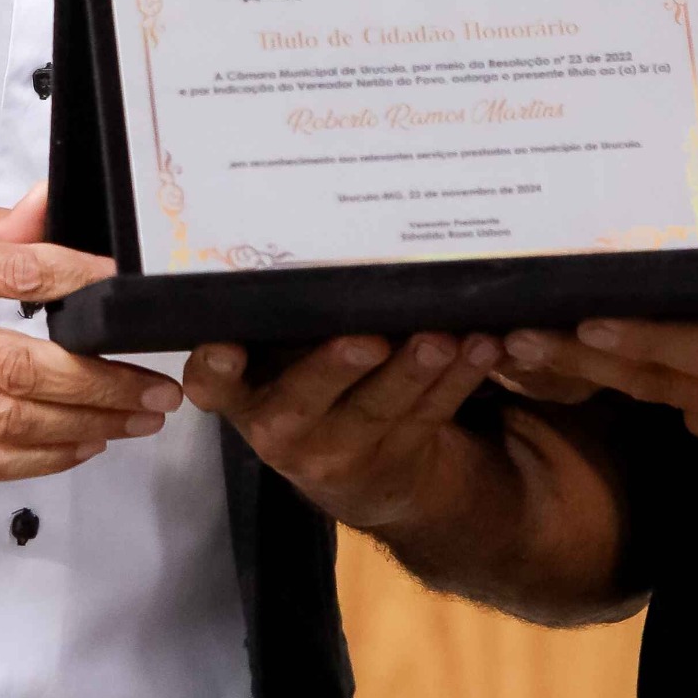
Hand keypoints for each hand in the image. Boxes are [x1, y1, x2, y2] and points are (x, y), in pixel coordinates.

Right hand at [0, 183, 179, 481]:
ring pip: (6, 423)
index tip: (131, 297)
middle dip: (100, 382)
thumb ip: (6, 222)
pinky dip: (43, 459)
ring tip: (137, 417)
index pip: (15, 274)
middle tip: (157, 387)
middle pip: (17, 367)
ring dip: (85, 425)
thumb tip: (54, 201)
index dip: (82, 286)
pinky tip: (87, 442)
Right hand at [183, 329, 501, 540]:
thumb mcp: (282, 360)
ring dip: (415, 371)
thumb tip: (311, 225)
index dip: (215, 369)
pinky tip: (483, 346)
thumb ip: (284, 318)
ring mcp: (338, 452)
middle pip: (303, 399)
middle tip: (368, 337)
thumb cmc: (312, 381)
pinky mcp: (395, 460)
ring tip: (444, 338)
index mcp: (245, 392)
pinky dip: (459, 380)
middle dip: (336, 367)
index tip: (226, 346)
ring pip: (378, 409)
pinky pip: (428, 417)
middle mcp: (281, 427)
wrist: (359, 472)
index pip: (213, 385)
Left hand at [499, 131, 697, 460]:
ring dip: (611, 382)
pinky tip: (640, 372)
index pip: (665, 347)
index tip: (551, 320)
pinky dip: (662, 394)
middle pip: (646, 383)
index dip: (605, 335)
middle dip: (577, 363)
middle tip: (510, 346)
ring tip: (550, 358)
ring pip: (668, 405)